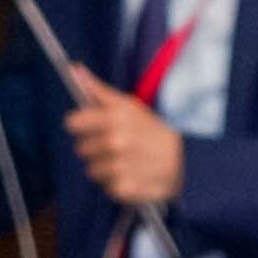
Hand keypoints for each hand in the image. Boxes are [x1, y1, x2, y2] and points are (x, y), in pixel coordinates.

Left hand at [65, 67, 184, 205]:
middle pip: (81, 149)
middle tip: (115, 148)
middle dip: (94, 148)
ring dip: (104, 169)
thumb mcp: (128, 105)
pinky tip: (131, 176)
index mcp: (114, 118)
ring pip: (92, 170)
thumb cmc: (152, 130)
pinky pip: (106, 188)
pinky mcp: (125, 188)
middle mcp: (116, 142)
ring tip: (124, 163)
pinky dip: (117, 185)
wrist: (185, 160)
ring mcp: (120, 167)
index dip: (81, 125)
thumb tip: (74, 70)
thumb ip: (98, 90)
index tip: (91, 128)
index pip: (73, 123)